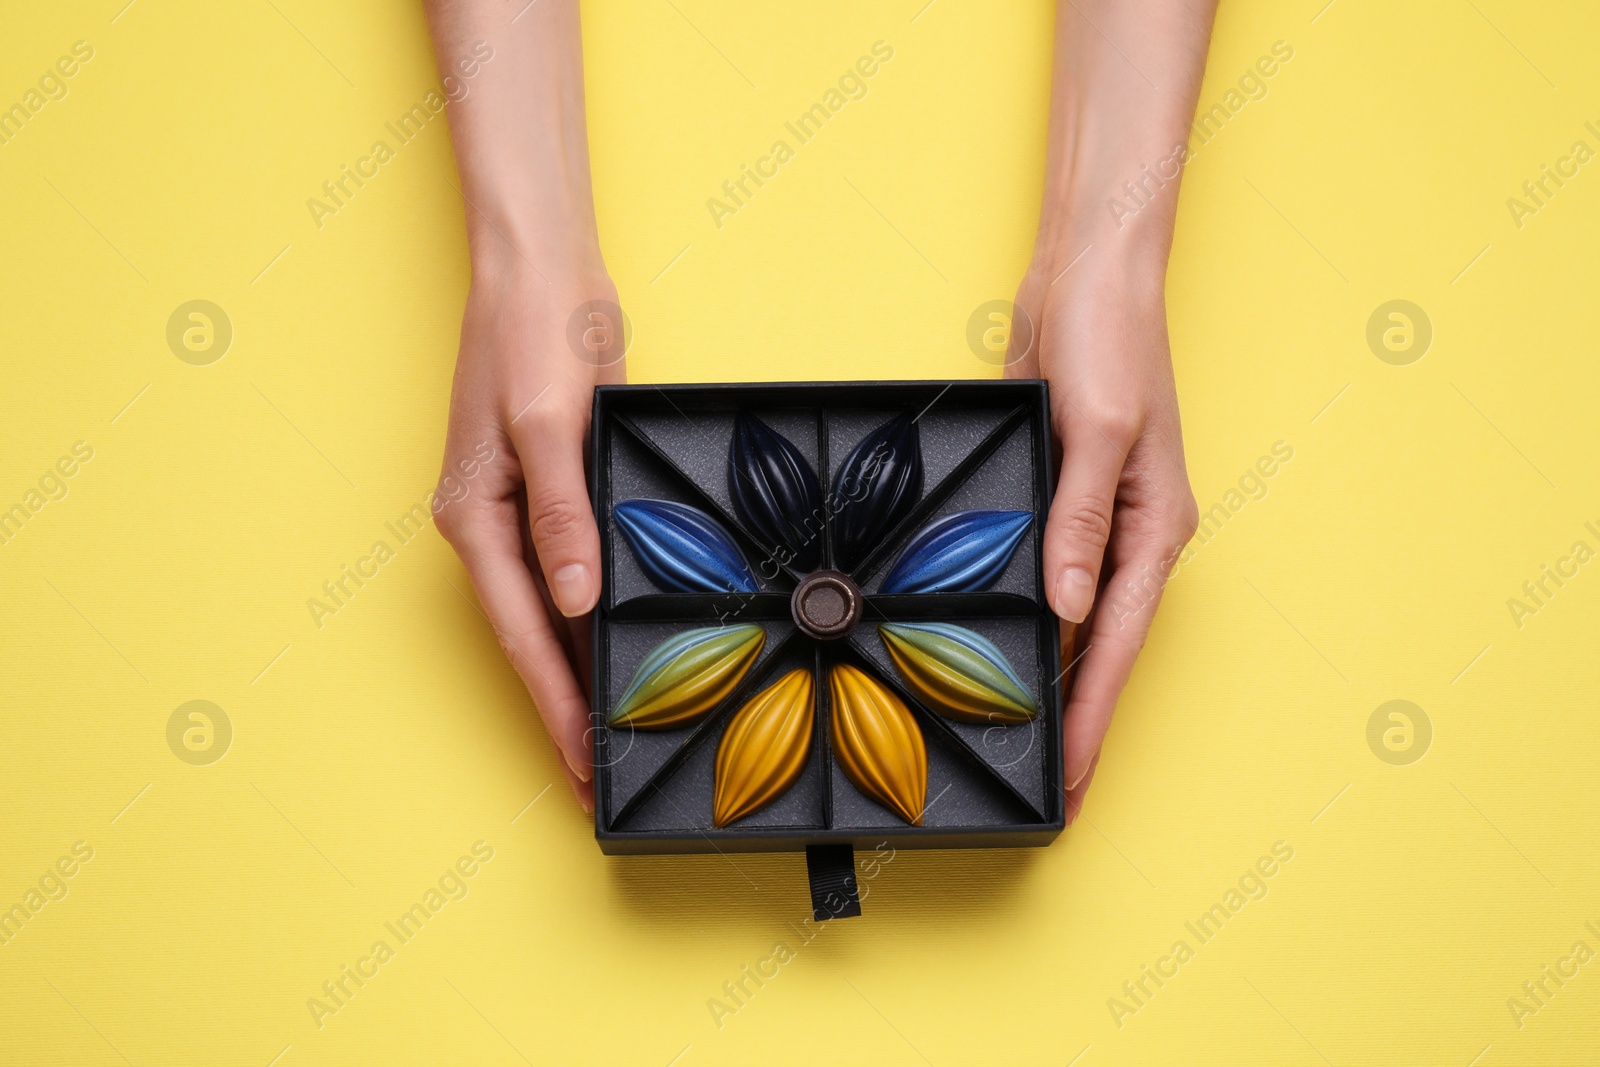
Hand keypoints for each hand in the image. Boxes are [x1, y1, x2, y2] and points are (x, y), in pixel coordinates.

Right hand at [434, 259, 624, 812]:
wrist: (544, 269)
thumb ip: (562, 515)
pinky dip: (591, 618)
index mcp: (475, 518)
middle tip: (598, 775)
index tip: (580, 763)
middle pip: (531, 639)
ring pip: (550, 614)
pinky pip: (572, 574)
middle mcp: (490, 526)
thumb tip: (573, 601)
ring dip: (577, 671)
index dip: (555, 704)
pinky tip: (617, 648)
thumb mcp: (548, 425)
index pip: (522, 635)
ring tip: (610, 735)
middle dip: (563, 708)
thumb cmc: (538, 335)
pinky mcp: (552, 491)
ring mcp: (521, 511)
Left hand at [1008, 251, 1198, 822]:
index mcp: (1155, 527)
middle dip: (1075, 716)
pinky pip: (1042, 575)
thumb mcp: (1097, 431)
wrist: (1086, 275)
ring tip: (1019, 739)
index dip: (1094, 716)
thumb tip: (1067, 607)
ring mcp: (1094, 517)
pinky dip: (1026, 617)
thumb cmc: (1108, 340)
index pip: (1117, 644)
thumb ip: (1080, 523)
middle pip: (1098, 646)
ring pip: (1070, 617)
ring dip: (1049, 675)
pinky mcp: (1059, 496)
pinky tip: (1001, 648)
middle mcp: (1129, 534)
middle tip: (1043, 784)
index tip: (1072, 779)